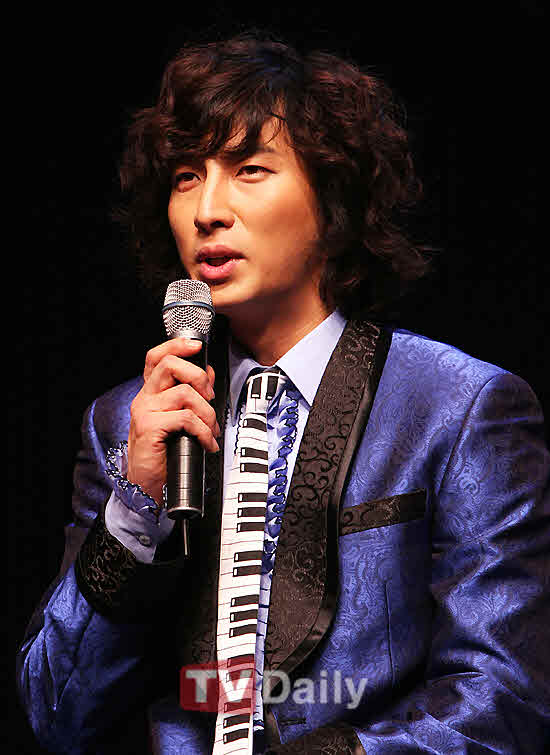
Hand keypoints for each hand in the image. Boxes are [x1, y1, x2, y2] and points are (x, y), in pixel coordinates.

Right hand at [127, 337, 219, 503]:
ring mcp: (144, 411)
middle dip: (199, 377)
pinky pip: (186, 418)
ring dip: (207, 412)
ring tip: (212, 431)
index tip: (197, 346)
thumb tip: (209, 373)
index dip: (176, 345)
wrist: (147, 486)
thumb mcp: (181, 420)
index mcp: (151, 393)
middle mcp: (144, 398)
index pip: (156, 357)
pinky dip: (204, 432)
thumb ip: (193, 395)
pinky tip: (207, 444)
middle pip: (170, 365)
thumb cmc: (165, 454)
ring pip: (184, 393)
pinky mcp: (149, 427)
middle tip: (210, 397)